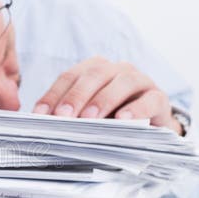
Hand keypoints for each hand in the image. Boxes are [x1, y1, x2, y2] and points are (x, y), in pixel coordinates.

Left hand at [33, 56, 181, 133]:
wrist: (152, 127)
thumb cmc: (113, 119)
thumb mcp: (90, 116)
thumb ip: (71, 116)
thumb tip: (43, 126)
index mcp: (94, 70)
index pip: (69, 77)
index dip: (53, 94)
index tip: (39, 114)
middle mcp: (116, 70)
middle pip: (94, 76)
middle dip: (75, 96)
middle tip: (62, 116)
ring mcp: (140, 81)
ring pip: (122, 82)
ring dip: (103, 100)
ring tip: (89, 119)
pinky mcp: (159, 97)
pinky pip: (149, 100)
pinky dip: (136, 109)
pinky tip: (123, 120)